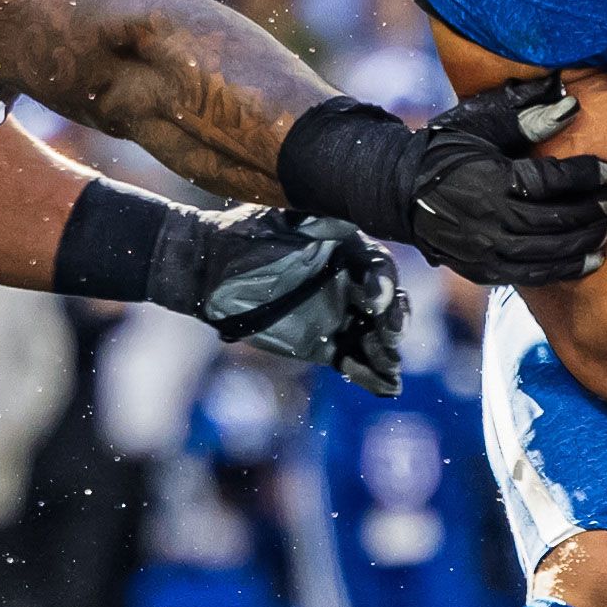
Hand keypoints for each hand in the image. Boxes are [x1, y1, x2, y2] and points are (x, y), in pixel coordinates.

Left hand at [151, 206, 409, 395]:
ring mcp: (338, 315)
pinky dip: (371, 375)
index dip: (383, 284)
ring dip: (387, 353)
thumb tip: (335, 224)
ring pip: (375, 337)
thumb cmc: (248, 234)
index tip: (373, 301)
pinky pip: (354, 361)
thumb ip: (314, 225)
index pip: (379, 267)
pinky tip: (386, 387)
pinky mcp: (323, 345)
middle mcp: (351, 283)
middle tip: (390, 336)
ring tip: (390, 368)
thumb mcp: (285, 219)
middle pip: (387, 305)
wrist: (212, 267)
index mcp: (349, 250)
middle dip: (395, 321)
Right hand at [407, 75, 606, 286]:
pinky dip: (566, 268)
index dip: (583, 176)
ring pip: (549, 252)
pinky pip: (533, 275)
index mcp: (489, 179)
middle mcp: (488, 220)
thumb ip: (525, 115)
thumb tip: (570, 103)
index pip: (548, 181)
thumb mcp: (481, 122)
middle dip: (595, 209)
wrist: (402, 191)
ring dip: (588, 240)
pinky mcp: (484, 270)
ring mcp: (486, 251)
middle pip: (555, 220)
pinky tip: (593, 259)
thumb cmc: (447, 148)